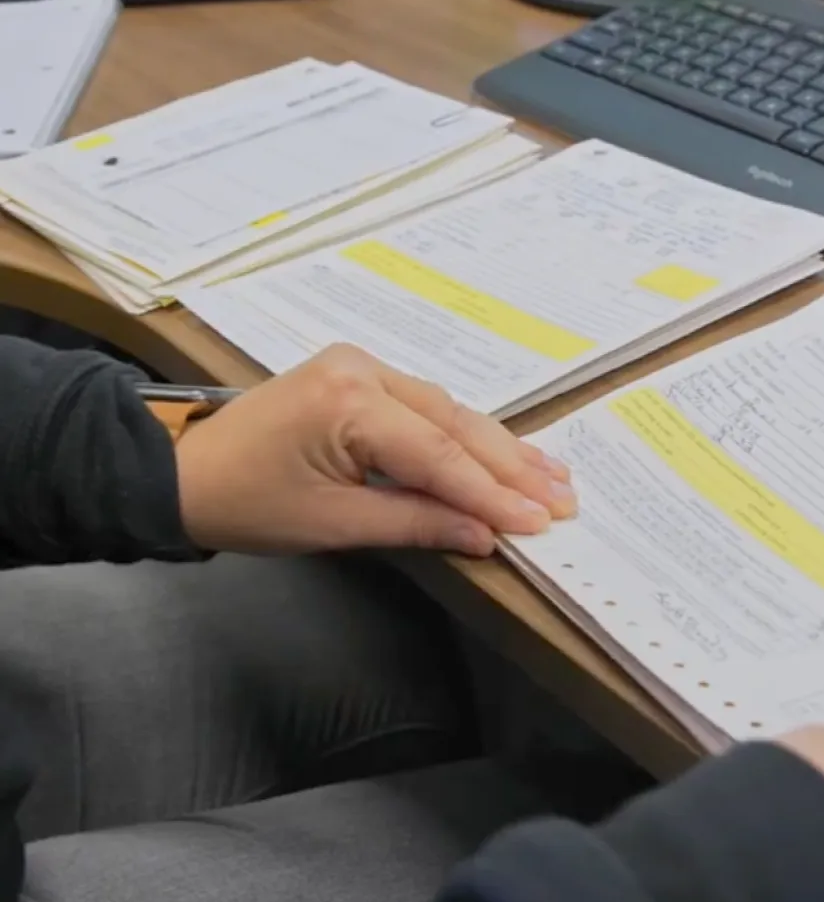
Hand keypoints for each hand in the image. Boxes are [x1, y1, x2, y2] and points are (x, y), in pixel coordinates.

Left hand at [173, 344, 575, 555]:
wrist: (180, 471)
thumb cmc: (248, 504)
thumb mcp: (334, 524)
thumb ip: (416, 521)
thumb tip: (487, 535)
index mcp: (349, 402)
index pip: (438, 453)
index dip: (492, 492)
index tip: (540, 520)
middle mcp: (363, 369)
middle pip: (454, 423)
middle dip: (511, 465)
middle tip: (564, 496)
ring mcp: (361, 365)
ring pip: (447, 411)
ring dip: (497, 448)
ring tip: (551, 476)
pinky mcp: (359, 375)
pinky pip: (426, 407)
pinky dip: (464, 436)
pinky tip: (502, 452)